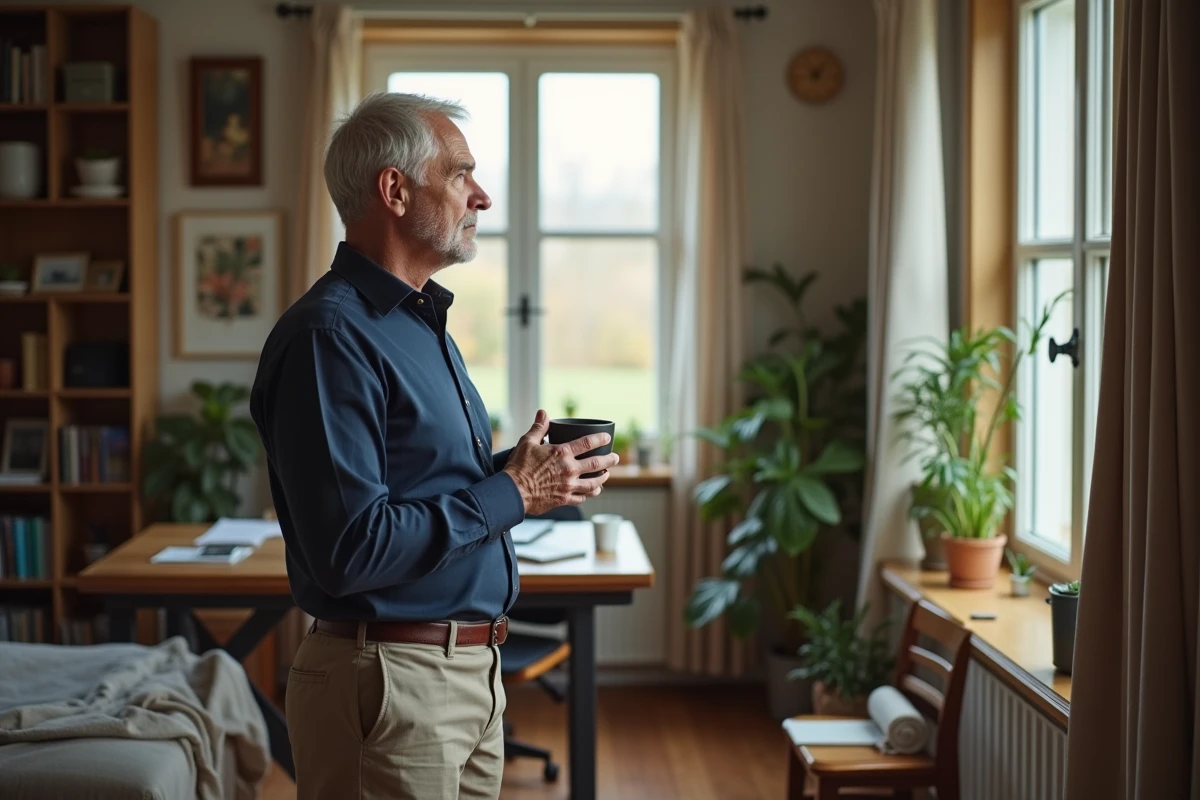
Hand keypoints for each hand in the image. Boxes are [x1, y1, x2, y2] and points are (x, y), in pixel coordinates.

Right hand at [502, 409, 619, 515]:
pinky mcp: (564, 499)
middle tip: (615, 458)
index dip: (600, 439)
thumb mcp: (527, 442)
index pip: (587, 443)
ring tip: (607, 475)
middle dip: (609, 460)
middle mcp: (569, 469)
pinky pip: (582, 497)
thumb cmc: (518, 466)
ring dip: (603, 479)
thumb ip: (539, 428)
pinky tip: (591, 492)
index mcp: (561, 453)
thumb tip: (543, 412)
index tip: (607, 438)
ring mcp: (568, 486)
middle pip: (597, 464)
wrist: (512, 492)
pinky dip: (588, 494)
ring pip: (593, 483)